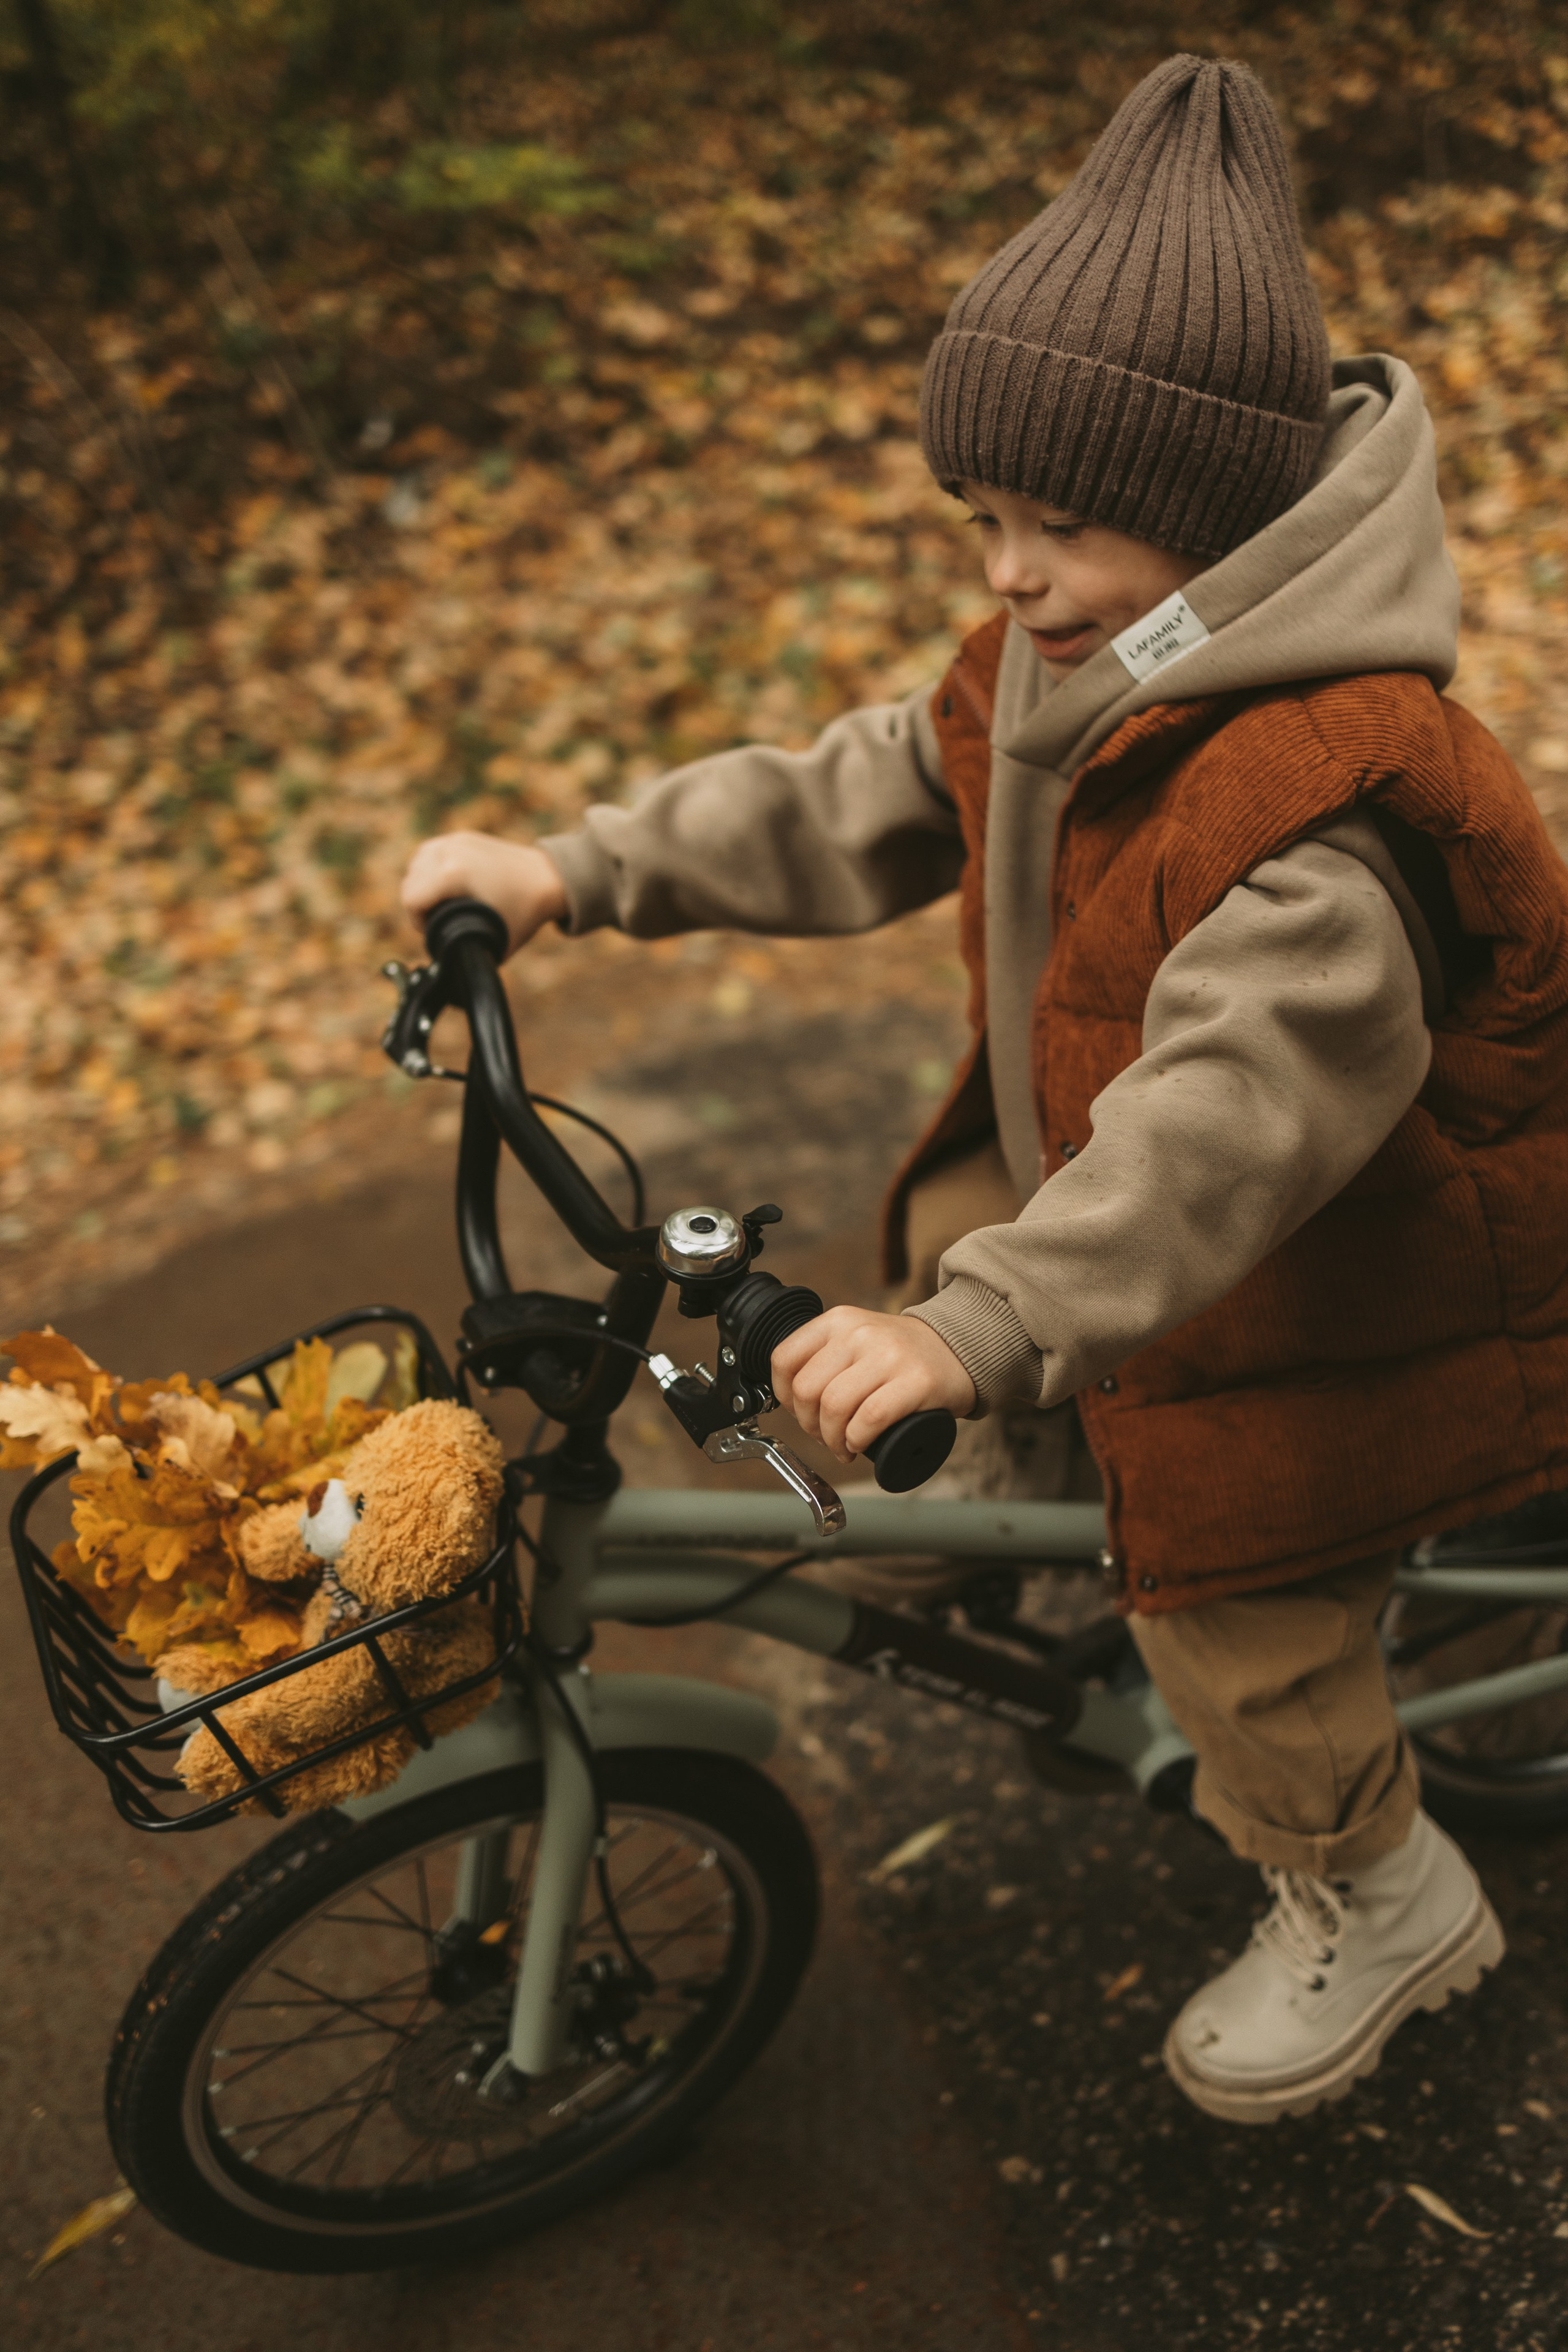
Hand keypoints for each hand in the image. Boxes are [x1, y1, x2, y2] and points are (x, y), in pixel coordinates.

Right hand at [400, 832, 568, 958]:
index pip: (411, 899)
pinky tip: (439, 883)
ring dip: (419, 883)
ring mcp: (456, 840)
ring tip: (435, 902)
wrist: (549, 878)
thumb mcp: (495, 939)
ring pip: (416, 862)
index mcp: (454, 874)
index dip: (417, 923)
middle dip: (417, 904)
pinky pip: (430, 851)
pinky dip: (429, 867)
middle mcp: (450, 851)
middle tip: (435, 921)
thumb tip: (447, 968)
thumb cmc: (525, 911)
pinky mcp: (462, 837)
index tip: (432, 933)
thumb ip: (465, 952)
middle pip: (410, 881)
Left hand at [770, 1306, 975, 1462]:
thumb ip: (823, 1356)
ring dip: (832, 1439)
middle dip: (809, 1425)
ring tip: (844, 1445)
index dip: (784, 1396)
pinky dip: (857, 1440)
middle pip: (807, 1390)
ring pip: (834, 1407)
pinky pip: (870, 1419)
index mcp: (838, 1321)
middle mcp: (859, 1333)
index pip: (784, 1359)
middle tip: (825, 1436)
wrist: (958, 1348)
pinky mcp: (916, 1381)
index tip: (799, 1412)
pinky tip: (860, 1444)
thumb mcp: (856, 1338)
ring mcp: (889, 1355)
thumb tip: (790, 1398)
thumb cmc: (900, 1354)